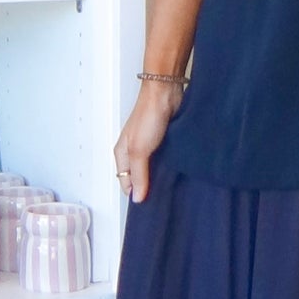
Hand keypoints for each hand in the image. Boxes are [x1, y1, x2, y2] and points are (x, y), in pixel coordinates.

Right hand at [114, 79, 183, 201]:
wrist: (165, 94)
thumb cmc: (147, 116)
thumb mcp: (139, 151)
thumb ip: (138, 175)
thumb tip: (137, 198)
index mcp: (121, 154)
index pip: (125, 183)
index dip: (135, 194)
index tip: (149, 204)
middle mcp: (133, 151)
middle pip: (138, 177)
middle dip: (148, 187)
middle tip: (162, 199)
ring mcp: (149, 147)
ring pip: (152, 169)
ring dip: (160, 177)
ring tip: (171, 188)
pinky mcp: (163, 142)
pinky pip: (164, 160)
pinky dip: (169, 166)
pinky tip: (177, 172)